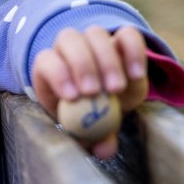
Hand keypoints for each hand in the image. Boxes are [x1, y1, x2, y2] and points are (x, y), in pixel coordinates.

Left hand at [30, 25, 149, 158]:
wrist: (108, 101)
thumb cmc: (87, 117)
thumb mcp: (86, 130)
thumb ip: (93, 138)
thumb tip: (103, 149)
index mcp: (50, 67)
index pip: (47, 60)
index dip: (57, 74)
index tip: (73, 97)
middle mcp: (69, 47)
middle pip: (69, 40)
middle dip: (82, 65)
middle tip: (95, 92)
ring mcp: (95, 40)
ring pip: (96, 34)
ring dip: (106, 60)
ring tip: (115, 89)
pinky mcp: (122, 39)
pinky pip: (128, 34)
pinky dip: (133, 52)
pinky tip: (136, 75)